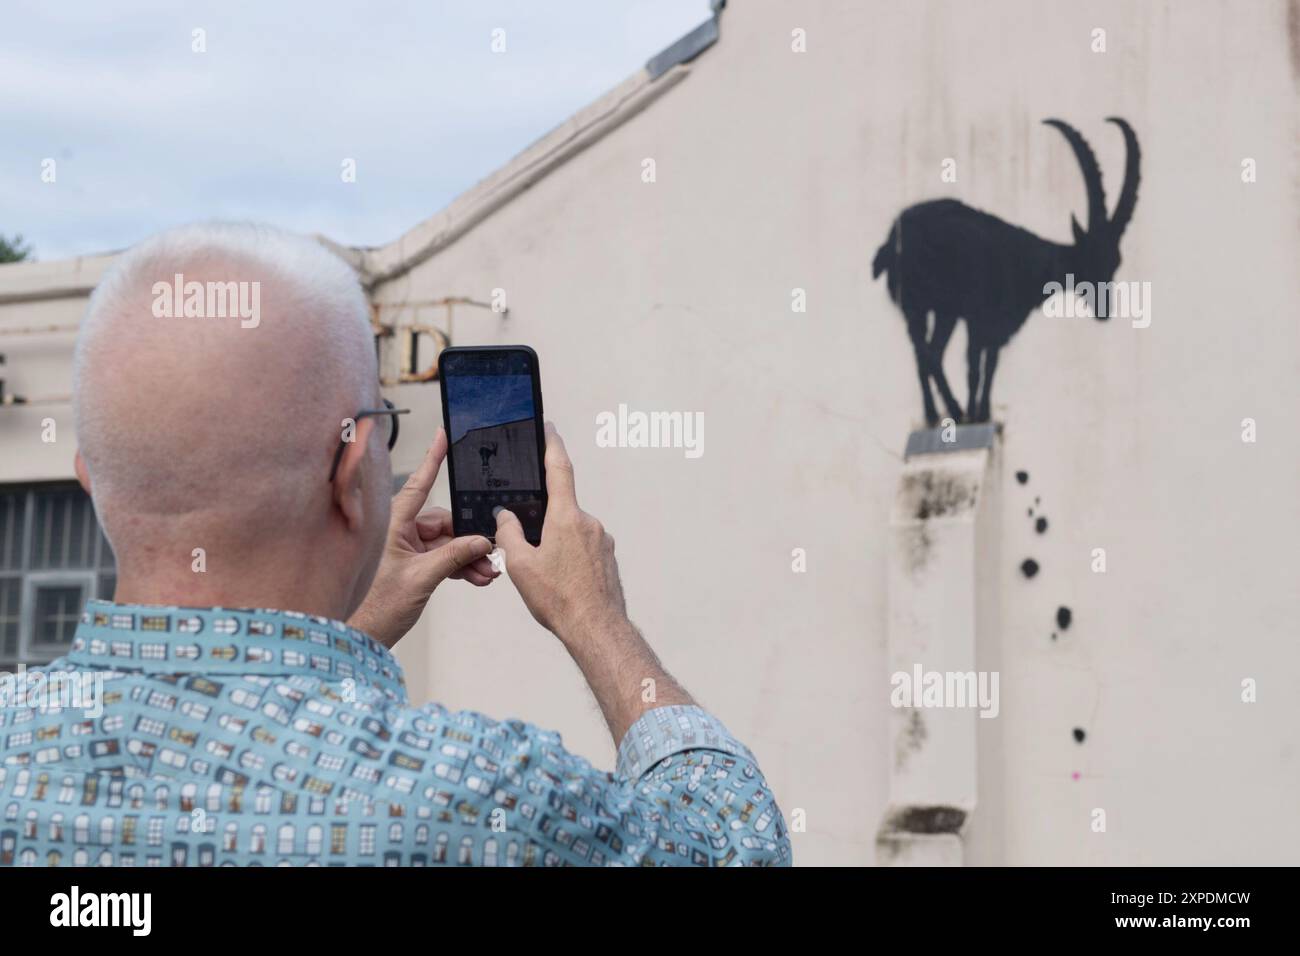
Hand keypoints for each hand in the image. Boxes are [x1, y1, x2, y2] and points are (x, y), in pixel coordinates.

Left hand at [349, 428, 496, 647]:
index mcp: (392, 525)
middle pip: (444, 523)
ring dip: (468, 557)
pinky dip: (460, 567)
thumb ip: (453, 557)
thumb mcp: (420, 580)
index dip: (432, 459)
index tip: (444, 436)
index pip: (418, 485)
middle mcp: (399, 531)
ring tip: (487, 574)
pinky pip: (442, 558)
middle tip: (491, 556)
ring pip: (447, 543)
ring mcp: (406, 549)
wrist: (360, 638)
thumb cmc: (374, 608)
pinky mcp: (412, 565)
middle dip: (469, 540)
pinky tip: (477, 578)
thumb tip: (481, 542)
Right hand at [493, 422, 626, 643]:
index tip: (548, 429)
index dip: (551, 445)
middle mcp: (589, 523)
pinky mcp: (608, 558)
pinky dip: (570, 559)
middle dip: (542, 524)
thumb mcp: (520, 566)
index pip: (559, 469)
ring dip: (556, 545)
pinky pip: (583, 548)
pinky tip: (562, 582)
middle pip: (559, 510)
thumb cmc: (560, 600)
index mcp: (566, 518)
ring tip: (547, 577)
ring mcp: (602, 540)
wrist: (597, 629)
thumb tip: (505, 518)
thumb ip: (508, 535)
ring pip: (571, 532)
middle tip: (530, 553)